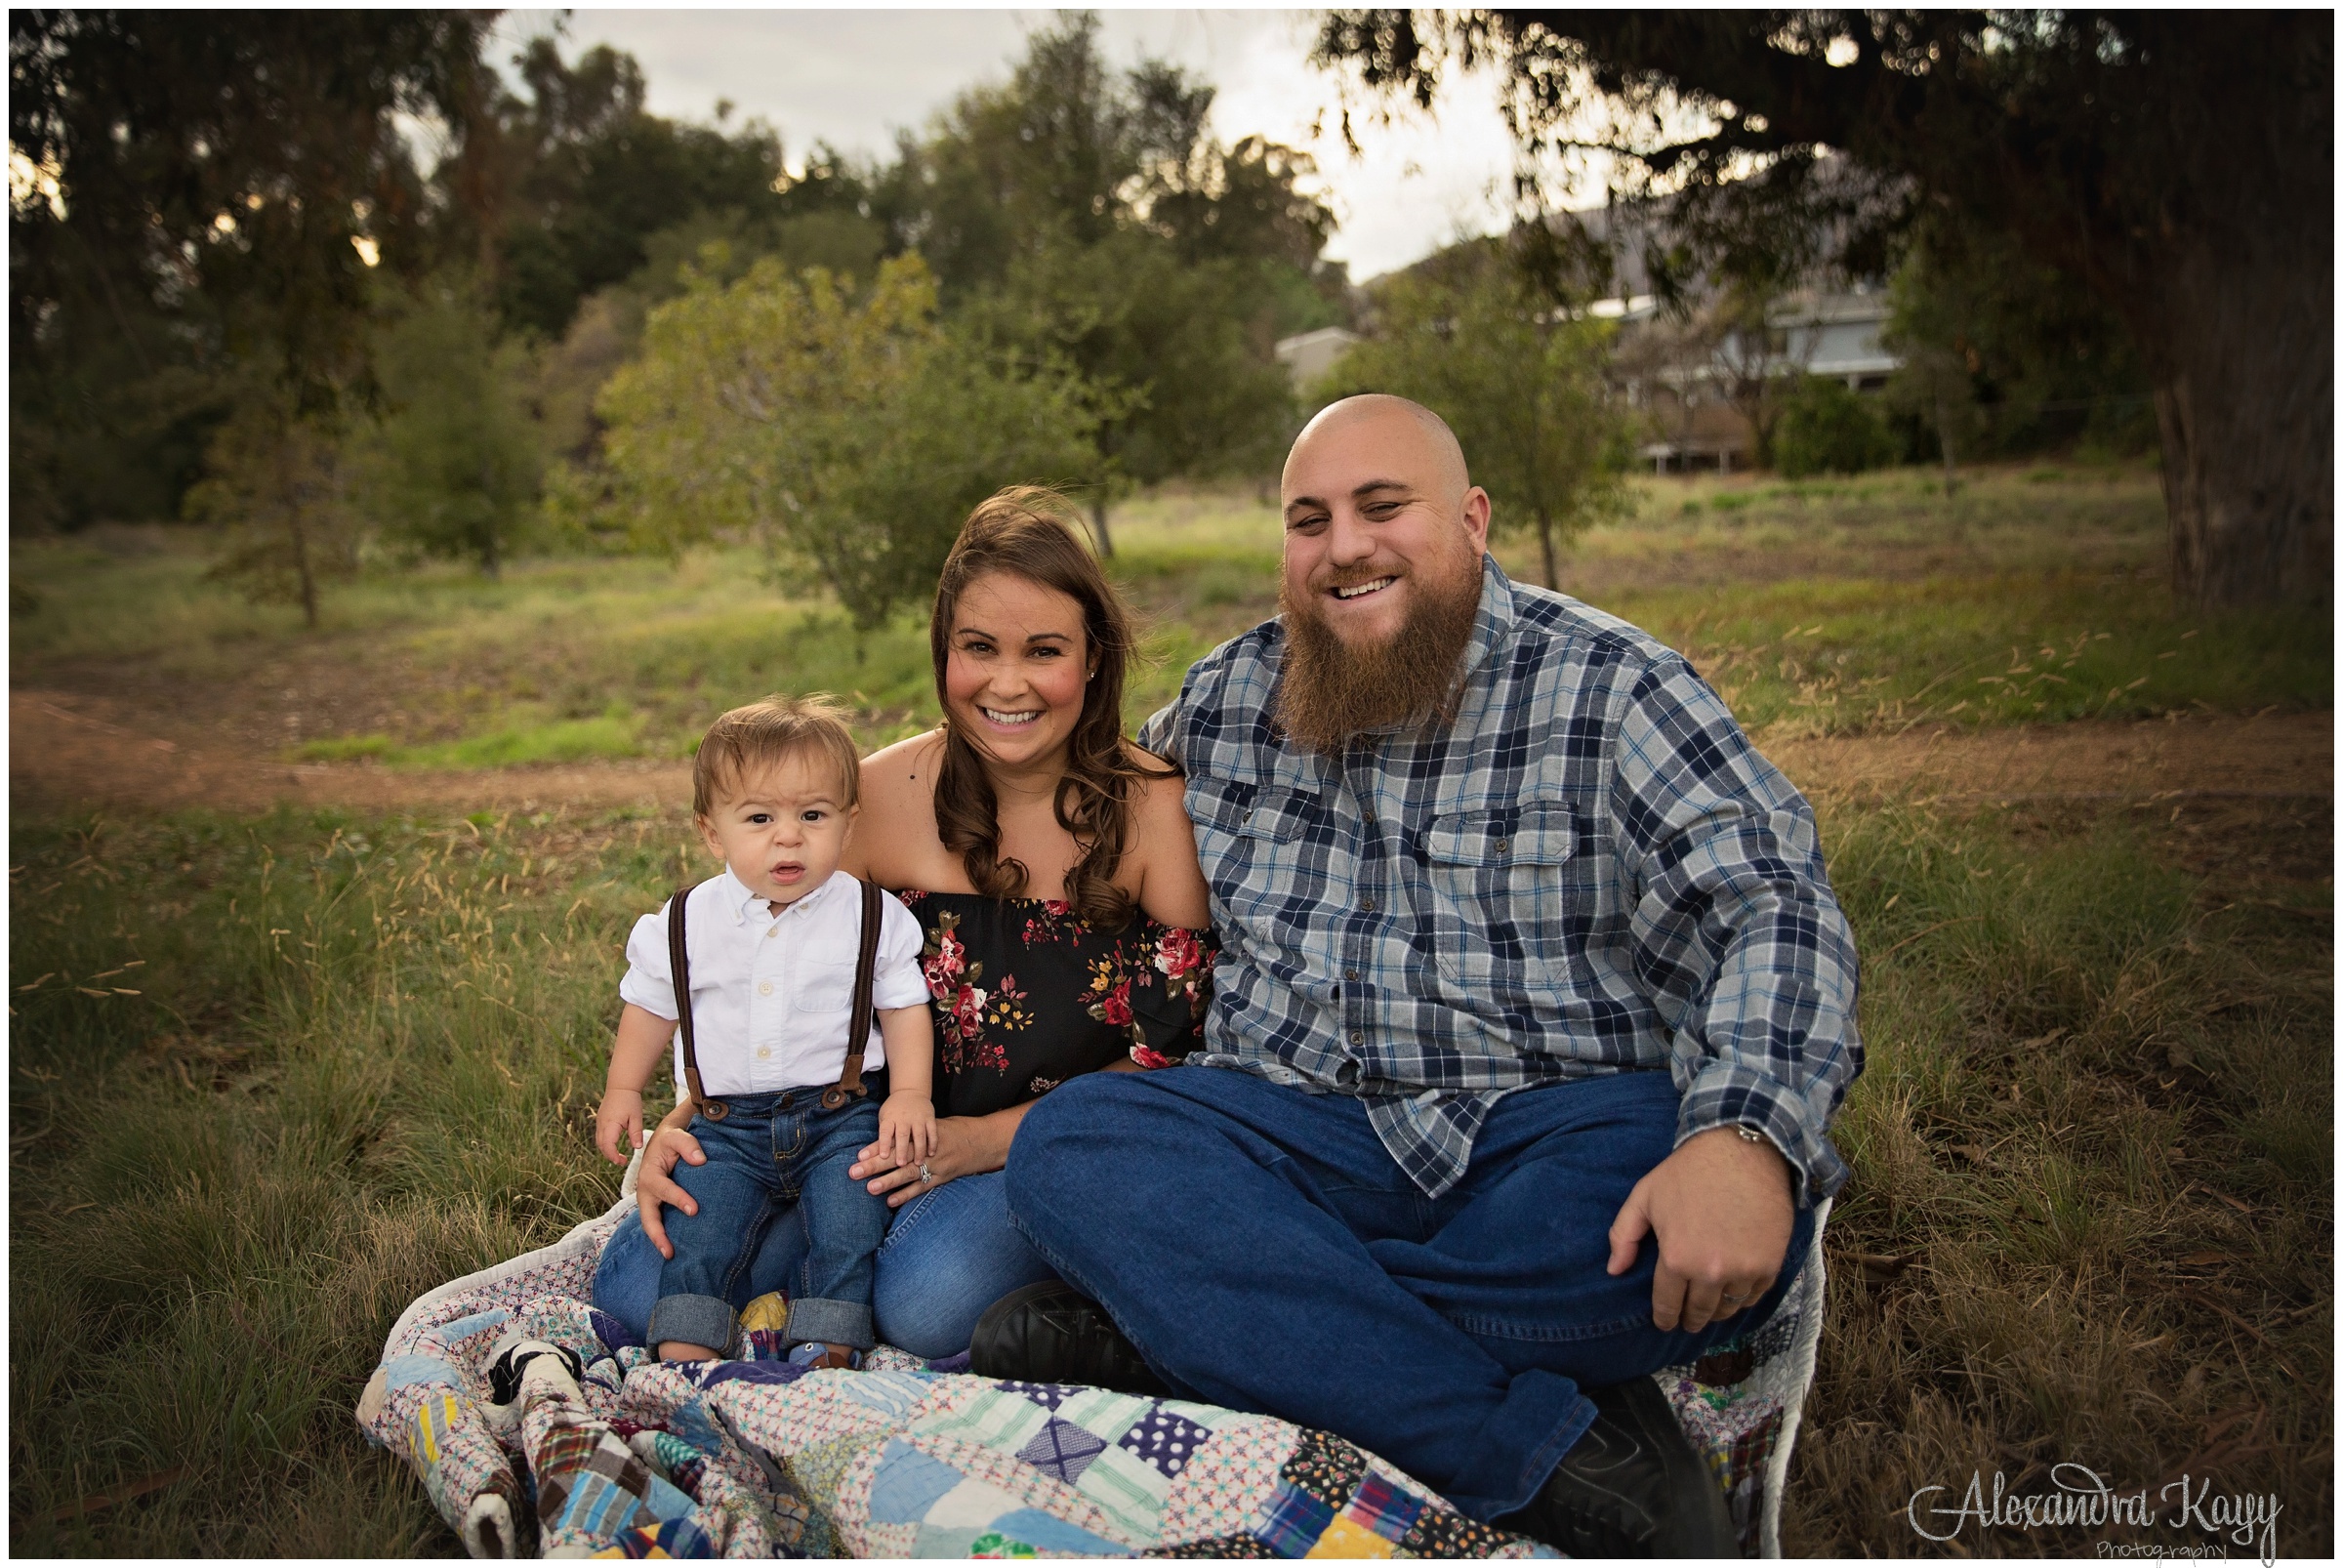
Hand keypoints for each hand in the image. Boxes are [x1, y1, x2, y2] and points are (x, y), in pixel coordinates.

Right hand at [595, 1087, 645, 1165]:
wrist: (621, 1086)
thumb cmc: (630, 1100)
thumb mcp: (636, 1117)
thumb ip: (636, 1133)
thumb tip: (637, 1148)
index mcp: (610, 1124)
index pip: (608, 1146)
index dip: (613, 1156)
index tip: (622, 1162)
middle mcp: (601, 1125)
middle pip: (601, 1146)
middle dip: (610, 1156)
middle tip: (623, 1161)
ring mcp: (599, 1122)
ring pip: (599, 1142)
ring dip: (607, 1150)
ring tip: (619, 1156)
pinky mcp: (600, 1120)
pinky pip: (600, 1136)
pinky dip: (606, 1144)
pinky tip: (615, 1145)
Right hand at [636, 1123, 707, 1259]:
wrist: (665, 1142)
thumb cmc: (671, 1140)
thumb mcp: (677, 1136)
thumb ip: (688, 1145)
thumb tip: (700, 1160)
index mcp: (650, 1175)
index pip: (665, 1190)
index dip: (679, 1199)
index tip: (694, 1209)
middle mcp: (646, 1191)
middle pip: (648, 1218)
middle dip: (658, 1235)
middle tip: (670, 1252)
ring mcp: (650, 1201)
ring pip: (651, 1224)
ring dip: (659, 1241)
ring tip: (672, 1257)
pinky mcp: (657, 1206)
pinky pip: (659, 1222)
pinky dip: (664, 1236)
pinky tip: (678, 1248)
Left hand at [849, 1115, 990, 1207]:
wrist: (981, 1140)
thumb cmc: (953, 1131)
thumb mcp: (933, 1125)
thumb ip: (913, 1135)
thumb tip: (888, 1142)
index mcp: (921, 1135)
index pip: (894, 1142)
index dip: (876, 1148)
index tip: (858, 1155)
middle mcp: (925, 1151)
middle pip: (896, 1158)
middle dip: (874, 1165)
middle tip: (854, 1171)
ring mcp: (934, 1165)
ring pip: (907, 1174)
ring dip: (888, 1181)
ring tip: (870, 1188)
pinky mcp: (941, 1178)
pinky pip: (921, 1187)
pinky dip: (906, 1195)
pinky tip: (891, 1201)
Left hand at [877, 1092, 935, 1165]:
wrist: (910, 1092)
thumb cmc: (894, 1111)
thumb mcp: (884, 1118)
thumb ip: (883, 1134)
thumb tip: (873, 1155)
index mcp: (890, 1117)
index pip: (886, 1131)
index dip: (884, 1143)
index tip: (883, 1156)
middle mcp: (904, 1117)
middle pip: (902, 1134)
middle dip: (902, 1150)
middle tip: (901, 1164)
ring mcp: (918, 1117)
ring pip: (919, 1135)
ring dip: (919, 1150)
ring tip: (918, 1163)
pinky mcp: (929, 1118)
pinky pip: (932, 1131)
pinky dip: (932, 1143)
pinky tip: (931, 1153)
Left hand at [1606, 1126, 1794, 1333]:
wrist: (1745, 1152)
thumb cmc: (1689, 1172)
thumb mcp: (1645, 1195)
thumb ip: (1624, 1235)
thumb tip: (1614, 1270)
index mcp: (1677, 1258)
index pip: (1667, 1306)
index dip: (1664, 1318)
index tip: (1665, 1322)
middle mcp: (1711, 1273)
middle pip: (1698, 1313)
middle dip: (1690, 1319)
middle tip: (1687, 1320)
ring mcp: (1744, 1272)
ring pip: (1728, 1309)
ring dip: (1717, 1311)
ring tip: (1710, 1306)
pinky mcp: (1770, 1266)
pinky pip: (1754, 1297)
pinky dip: (1743, 1298)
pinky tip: (1735, 1291)